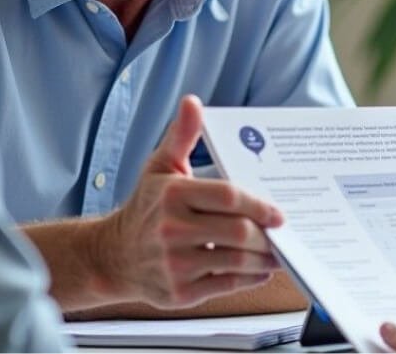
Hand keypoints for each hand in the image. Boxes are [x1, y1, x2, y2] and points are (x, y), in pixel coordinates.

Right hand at [97, 95, 284, 307]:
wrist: (114, 256)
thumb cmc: (146, 208)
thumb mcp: (160, 167)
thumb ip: (182, 135)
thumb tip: (193, 102)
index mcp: (172, 195)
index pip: (227, 197)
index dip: (258, 205)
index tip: (278, 212)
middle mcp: (171, 230)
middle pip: (237, 231)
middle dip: (266, 234)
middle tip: (282, 234)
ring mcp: (174, 264)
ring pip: (236, 261)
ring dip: (263, 258)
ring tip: (275, 252)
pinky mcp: (179, 293)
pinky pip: (227, 285)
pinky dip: (249, 279)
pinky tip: (258, 270)